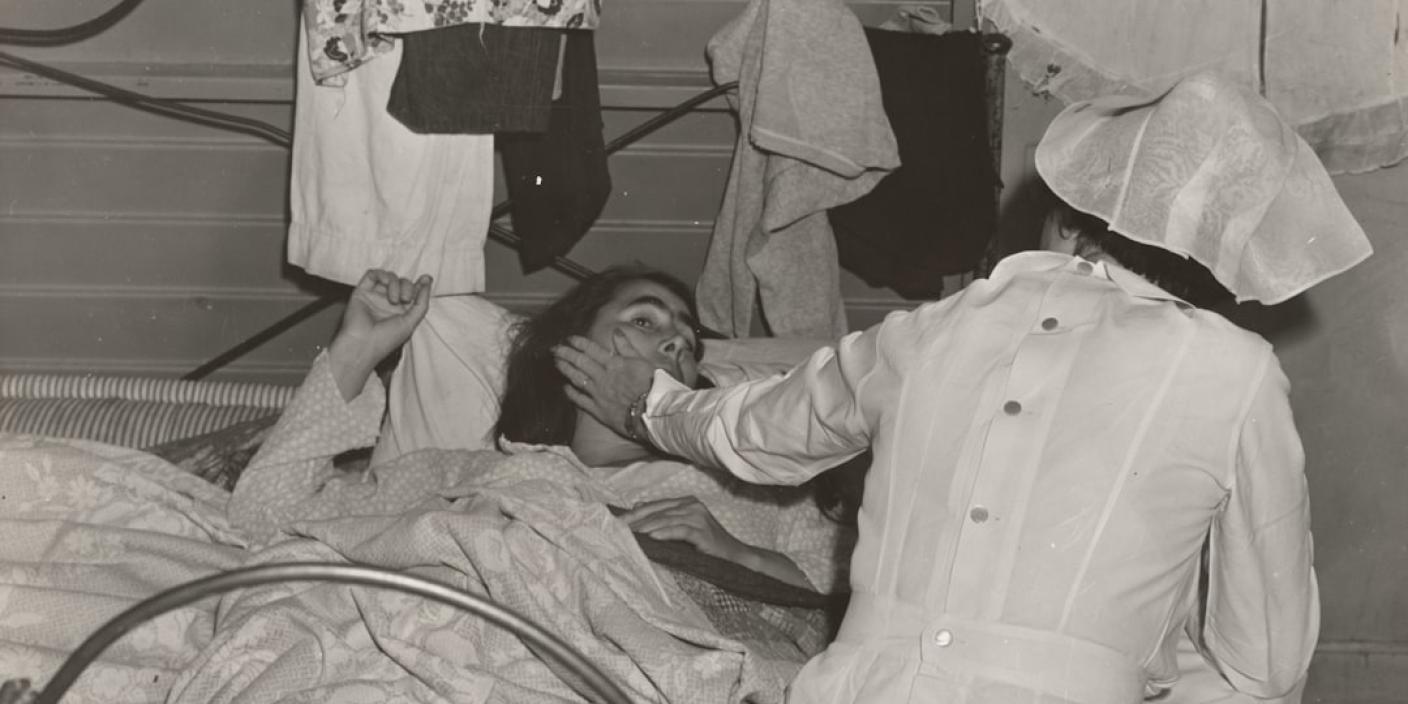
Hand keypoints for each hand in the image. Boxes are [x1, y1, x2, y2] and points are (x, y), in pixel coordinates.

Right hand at [328, 269, 431, 400]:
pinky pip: (372, 274)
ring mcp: (375, 296)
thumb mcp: (411, 321)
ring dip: (396, 283)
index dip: (419, 285)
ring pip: (389, 277)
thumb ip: (421, 301)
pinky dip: (382, 275)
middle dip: (408, 287)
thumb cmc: (386, 338)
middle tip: (405, 299)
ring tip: (394, 299)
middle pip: (403, 282)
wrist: (363, 344)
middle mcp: (388, 302)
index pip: (413, 291)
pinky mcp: (362, 292)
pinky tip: (385, 285)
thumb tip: (428, 280)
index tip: (426, 279)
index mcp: (401, 311)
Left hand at [552, 333, 657, 437]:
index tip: (569, 338)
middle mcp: (602, 377)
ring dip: (565, 369)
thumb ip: (627, 347)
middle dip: (565, 353)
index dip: (578, 342)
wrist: (653, 413)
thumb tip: (616, 332)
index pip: (591, 349)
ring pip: (576, 378)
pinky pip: (580, 400)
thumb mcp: (643, 362)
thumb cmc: (653, 387)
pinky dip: (571, 393)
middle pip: (579, 362)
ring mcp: (598, 393)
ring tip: (556, 363)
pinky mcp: (598, 410)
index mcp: (614, 364)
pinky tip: (565, 388)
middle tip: (554, 349)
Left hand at [621, 497, 746, 562]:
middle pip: (657, 512)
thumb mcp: (684, 530)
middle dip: (635, 521)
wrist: (736, 558)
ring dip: (645, 528)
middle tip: (616, 530)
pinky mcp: (703, 531)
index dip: (634, 514)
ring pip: (665, 520)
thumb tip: (637, 506)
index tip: (616, 522)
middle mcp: (692, 505)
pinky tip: (651, 538)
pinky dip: (664, 533)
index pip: (655, 506)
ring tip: (628, 536)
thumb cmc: (708, 546)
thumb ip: (664, 518)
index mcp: (687, 502)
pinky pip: (680, 530)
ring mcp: (699, 517)